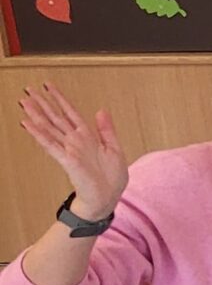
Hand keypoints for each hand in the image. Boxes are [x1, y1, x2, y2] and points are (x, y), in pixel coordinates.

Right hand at [18, 83, 128, 217]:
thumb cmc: (111, 178)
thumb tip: (101, 110)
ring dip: (36, 115)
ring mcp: (69, 150)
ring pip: (49, 128)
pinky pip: (51, 144)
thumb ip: (106, 129)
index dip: (59, 99)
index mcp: (87, 136)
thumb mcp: (115, 149)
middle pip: (55, 118)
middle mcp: (75, 141)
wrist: (108, 198)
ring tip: (24, 102)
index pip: (70, 113)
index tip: (48, 86)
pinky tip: (28, 124)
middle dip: (42, 103)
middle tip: (27, 90)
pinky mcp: (67, 160)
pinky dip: (39, 134)